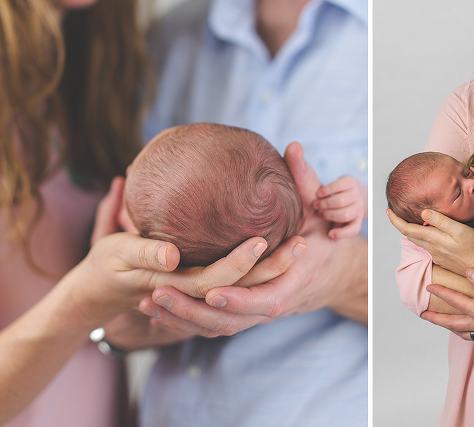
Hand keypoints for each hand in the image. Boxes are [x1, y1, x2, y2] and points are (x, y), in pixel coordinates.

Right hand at [74, 179, 295, 328]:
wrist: (98, 288)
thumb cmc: (107, 266)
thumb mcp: (118, 254)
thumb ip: (145, 254)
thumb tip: (172, 256)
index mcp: (178, 284)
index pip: (220, 279)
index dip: (242, 262)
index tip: (263, 238)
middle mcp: (197, 292)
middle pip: (244, 286)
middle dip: (274, 267)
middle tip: (300, 241)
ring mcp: (204, 295)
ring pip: (249, 289)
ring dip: (275, 270)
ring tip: (299, 246)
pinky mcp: (207, 290)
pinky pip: (241, 291)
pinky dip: (262, 277)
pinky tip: (283, 255)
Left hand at [140, 142, 367, 336]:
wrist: (326, 276)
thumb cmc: (320, 239)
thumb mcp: (318, 212)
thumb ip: (305, 183)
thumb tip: (293, 147)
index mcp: (288, 285)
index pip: (262, 299)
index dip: (236, 298)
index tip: (209, 290)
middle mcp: (267, 306)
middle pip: (228, 321)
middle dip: (191, 309)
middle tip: (158, 290)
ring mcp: (251, 315)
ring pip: (213, 328)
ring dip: (180, 318)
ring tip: (146, 300)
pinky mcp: (239, 317)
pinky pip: (208, 327)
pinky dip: (181, 323)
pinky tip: (153, 311)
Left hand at [387, 207, 473, 278]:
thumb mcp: (460, 230)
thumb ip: (441, 221)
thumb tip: (422, 213)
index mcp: (434, 239)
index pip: (407, 229)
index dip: (395, 220)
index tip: (387, 210)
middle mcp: (432, 248)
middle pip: (410, 235)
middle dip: (400, 224)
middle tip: (394, 212)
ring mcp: (437, 255)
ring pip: (418, 241)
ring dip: (410, 231)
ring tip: (408, 220)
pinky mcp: (444, 259)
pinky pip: (428, 246)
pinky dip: (422, 237)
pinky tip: (428, 233)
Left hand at [423, 268, 473, 359]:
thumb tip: (469, 271)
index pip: (454, 300)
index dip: (441, 292)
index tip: (428, 287)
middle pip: (452, 322)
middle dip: (436, 318)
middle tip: (424, 316)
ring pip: (463, 332)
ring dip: (452, 328)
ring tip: (445, 326)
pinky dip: (471, 336)